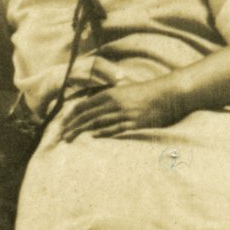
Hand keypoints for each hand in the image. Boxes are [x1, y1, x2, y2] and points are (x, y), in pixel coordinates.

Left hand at [60, 79, 180, 140]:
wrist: (168, 94)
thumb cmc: (146, 92)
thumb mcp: (124, 90)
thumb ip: (110, 97)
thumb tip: (95, 105)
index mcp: (110, 94)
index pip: (84, 105)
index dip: (72, 115)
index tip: (63, 124)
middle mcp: (114, 103)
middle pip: (87, 115)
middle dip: (72, 126)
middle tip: (61, 135)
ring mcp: (124, 113)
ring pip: (98, 123)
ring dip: (82, 131)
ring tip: (70, 139)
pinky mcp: (135, 123)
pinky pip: (115, 128)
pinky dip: (103, 132)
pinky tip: (93, 137)